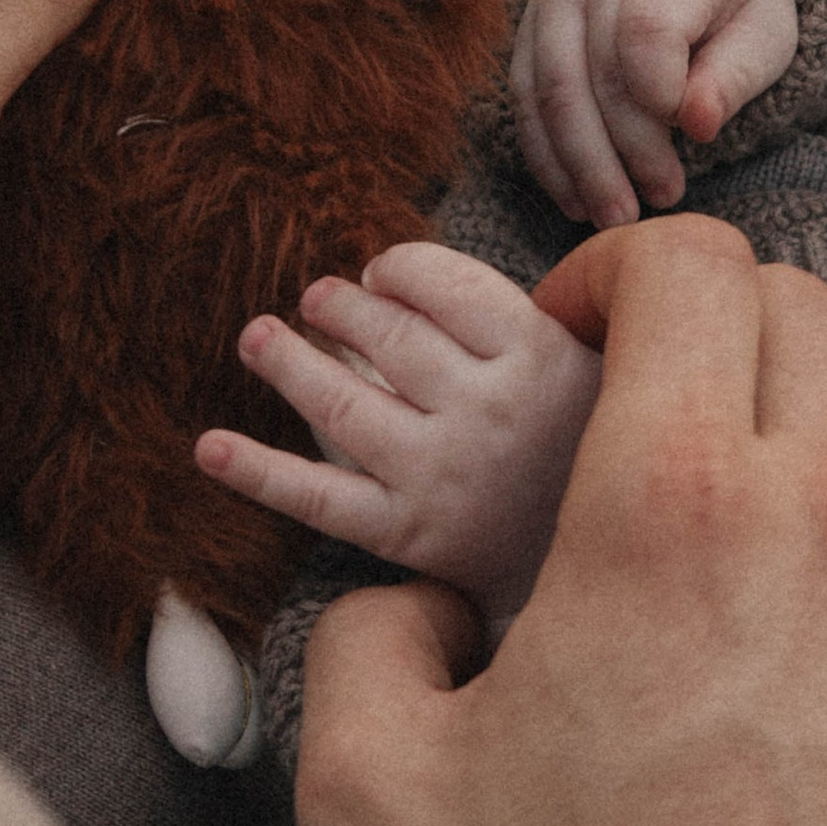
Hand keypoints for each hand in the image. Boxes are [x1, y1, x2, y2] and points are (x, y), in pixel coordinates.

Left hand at [198, 241, 599, 631]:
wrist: (618, 558)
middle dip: (339, 307)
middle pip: (388, 335)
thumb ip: (506, 314)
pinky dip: (257, 472)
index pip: (443, 283)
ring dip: (287, 360)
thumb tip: (390, 273)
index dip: (398, 267)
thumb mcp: (581, 360)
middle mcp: (488, 411)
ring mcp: (442, 473)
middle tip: (318, 298)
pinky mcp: (408, 531)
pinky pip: (319, 497)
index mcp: (537, 354)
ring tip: (258, 337)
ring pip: (340, 401)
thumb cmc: (582, 438)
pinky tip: (208, 448)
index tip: (382, 272)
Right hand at [297, 215, 826, 825]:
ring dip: (817, 394)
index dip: (616, 267)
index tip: (572, 337)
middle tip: (636, 401)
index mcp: (679, 507)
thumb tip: (413, 608)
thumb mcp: (374, 800)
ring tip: (738, 478)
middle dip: (710, 318)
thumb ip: (369, 647)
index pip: (695, 265)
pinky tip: (819, 594)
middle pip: (810, 306)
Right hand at [512, 0, 797, 225]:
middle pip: (597, 70)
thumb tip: (698, 125)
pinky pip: (526, 103)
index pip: (648, 27)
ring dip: (582, 166)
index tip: (695, 135)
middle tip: (662, 199)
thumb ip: (735, 74)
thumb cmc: (735, 2)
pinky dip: (549, 159)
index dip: (663, 92)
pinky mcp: (530, 32)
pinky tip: (579, 200)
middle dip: (627, 149)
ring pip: (552, 93)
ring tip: (617, 216)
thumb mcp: (766, 30)